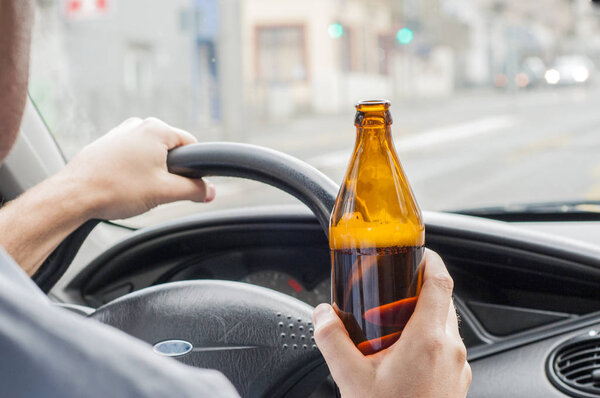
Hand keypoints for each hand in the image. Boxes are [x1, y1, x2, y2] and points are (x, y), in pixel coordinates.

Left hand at [60, 117, 213, 219]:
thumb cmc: (116, 189)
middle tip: (160, 191)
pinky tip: (125, 186)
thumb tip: (209, 191)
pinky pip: (133, 156)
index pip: (192, 144)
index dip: (196, 168)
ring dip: (152, 172)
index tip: (190, 185)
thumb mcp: (165, 192)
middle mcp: (139, 125)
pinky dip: (134, 171)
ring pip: (151, 154)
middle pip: (171, 150)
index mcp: (156, 129)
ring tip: (139, 190)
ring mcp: (121, 133)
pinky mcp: (107, 144)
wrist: (74, 195)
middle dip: (171, 171)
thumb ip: (194, 190)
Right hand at [313, 249, 470, 397]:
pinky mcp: (457, 383)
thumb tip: (322, 314)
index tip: (417, 253)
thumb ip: (332, 339)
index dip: (430, 260)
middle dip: (420, 288)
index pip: (441, 281)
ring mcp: (458, 367)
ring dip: (424, 314)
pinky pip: (446, 347)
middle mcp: (450, 349)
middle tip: (394, 287)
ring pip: (445, 324)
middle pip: (443, 300)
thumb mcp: (350, 378)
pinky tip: (403, 354)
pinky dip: (429, 338)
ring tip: (393, 322)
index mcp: (428, 339)